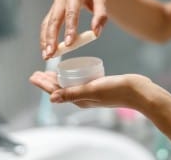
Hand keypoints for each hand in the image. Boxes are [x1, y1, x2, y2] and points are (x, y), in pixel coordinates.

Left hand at [29, 71, 153, 109]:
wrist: (137, 91)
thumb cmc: (117, 90)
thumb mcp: (93, 90)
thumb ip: (73, 93)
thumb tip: (51, 98)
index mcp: (79, 99)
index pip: (56, 91)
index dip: (43, 84)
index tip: (33, 76)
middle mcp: (83, 97)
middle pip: (60, 88)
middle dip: (47, 81)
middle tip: (36, 74)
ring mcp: (90, 92)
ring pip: (69, 84)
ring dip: (58, 78)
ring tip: (49, 73)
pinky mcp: (98, 86)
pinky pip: (79, 81)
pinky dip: (71, 76)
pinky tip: (71, 71)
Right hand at [41, 0, 107, 59]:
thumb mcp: (101, 1)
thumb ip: (100, 16)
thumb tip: (96, 33)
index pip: (71, 13)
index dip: (69, 29)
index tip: (69, 44)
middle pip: (54, 19)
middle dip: (51, 37)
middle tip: (52, 53)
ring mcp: (54, 5)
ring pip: (47, 23)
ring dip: (45, 40)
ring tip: (47, 56)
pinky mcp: (52, 11)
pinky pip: (46, 25)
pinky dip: (44, 37)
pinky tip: (46, 50)